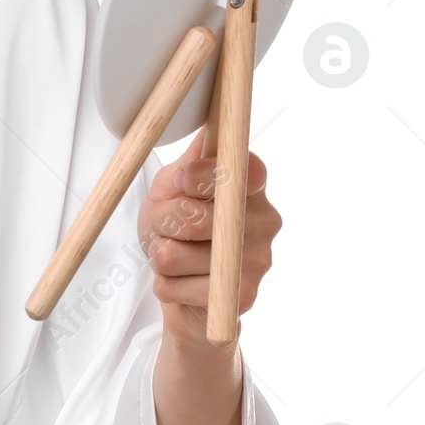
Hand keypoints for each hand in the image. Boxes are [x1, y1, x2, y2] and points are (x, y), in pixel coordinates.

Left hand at [137, 128, 280, 347]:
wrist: (179, 276)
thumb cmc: (176, 218)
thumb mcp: (173, 183)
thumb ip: (189, 161)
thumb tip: (212, 127)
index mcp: (253, 183)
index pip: (241, 170)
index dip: (202, 177)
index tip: (181, 180)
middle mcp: (266, 220)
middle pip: (194, 216)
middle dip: (161, 219)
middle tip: (165, 223)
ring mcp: (259, 261)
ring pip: (175, 254)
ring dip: (159, 252)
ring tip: (172, 250)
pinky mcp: (243, 297)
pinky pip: (174, 285)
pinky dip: (163, 282)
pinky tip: (179, 279)